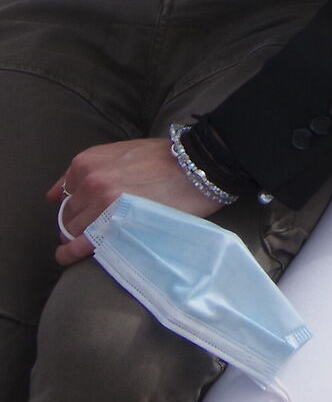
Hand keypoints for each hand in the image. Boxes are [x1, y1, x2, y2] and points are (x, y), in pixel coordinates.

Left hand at [49, 138, 221, 264]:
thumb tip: (54, 194)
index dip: (75, 205)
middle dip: (76, 222)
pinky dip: (69, 253)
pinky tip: (67, 256)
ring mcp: (99, 204)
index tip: (83, 212)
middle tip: (93, 227)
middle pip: (68, 213)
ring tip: (89, 242)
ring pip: (73, 229)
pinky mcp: (112, 224)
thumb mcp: (124, 151)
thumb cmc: (167, 158)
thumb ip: (92, 167)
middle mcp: (89, 181)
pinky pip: (80, 244)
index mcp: (88, 161)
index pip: (65, 192)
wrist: (201, 165)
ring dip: (78, 236)